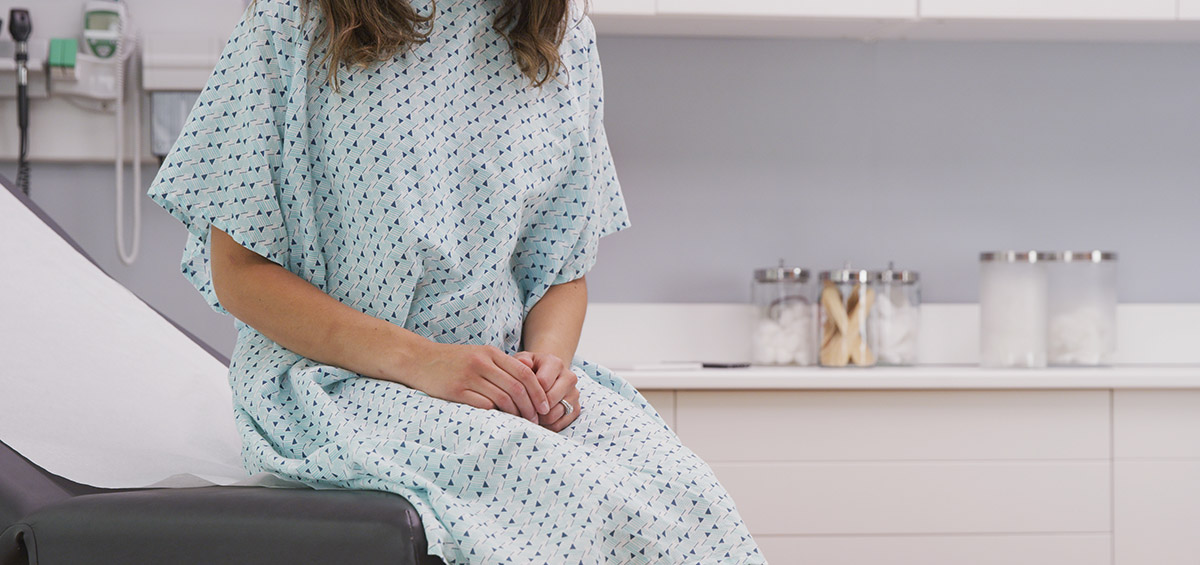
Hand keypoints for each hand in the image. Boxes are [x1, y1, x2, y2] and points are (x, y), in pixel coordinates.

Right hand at [412, 342, 550, 422]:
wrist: (418, 359)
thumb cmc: (452, 361)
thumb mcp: (478, 355)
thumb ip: (501, 366)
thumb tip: (529, 383)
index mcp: (490, 353)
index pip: (524, 372)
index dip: (538, 391)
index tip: (545, 406)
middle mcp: (481, 363)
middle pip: (516, 387)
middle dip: (531, 406)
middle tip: (537, 420)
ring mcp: (468, 376)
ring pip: (502, 398)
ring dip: (515, 413)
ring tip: (521, 423)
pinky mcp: (455, 391)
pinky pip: (482, 405)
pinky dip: (495, 414)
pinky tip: (501, 421)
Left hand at [513, 351, 580, 431]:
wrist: (546, 375)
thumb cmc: (531, 369)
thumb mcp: (523, 360)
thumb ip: (521, 360)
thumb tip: (523, 362)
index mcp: (556, 363)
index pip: (543, 383)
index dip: (529, 392)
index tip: (520, 395)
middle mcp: (569, 377)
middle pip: (550, 400)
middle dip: (533, 407)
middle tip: (523, 408)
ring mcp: (574, 394)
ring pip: (553, 415)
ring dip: (538, 418)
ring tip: (529, 414)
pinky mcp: (576, 409)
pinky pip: (559, 425)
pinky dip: (546, 426)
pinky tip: (538, 419)